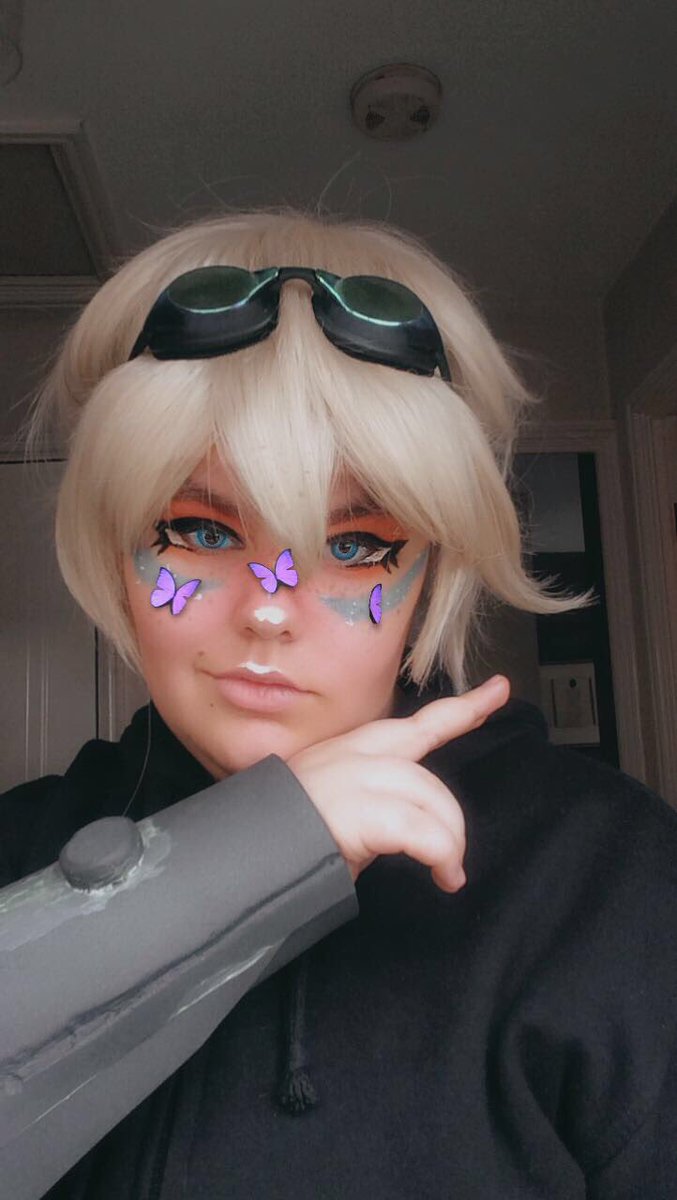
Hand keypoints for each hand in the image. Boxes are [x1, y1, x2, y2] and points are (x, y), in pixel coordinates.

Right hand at [287, 675, 509, 891]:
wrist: (240, 858)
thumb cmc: (279, 841)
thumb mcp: (329, 814)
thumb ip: (368, 808)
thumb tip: (401, 831)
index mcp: (345, 753)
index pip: (412, 726)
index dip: (461, 709)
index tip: (498, 691)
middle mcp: (350, 755)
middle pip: (424, 753)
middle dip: (455, 782)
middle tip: (463, 836)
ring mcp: (352, 777)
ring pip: (428, 794)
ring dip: (447, 839)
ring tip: (445, 875)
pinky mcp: (357, 809)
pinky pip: (421, 830)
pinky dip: (441, 854)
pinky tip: (443, 876)